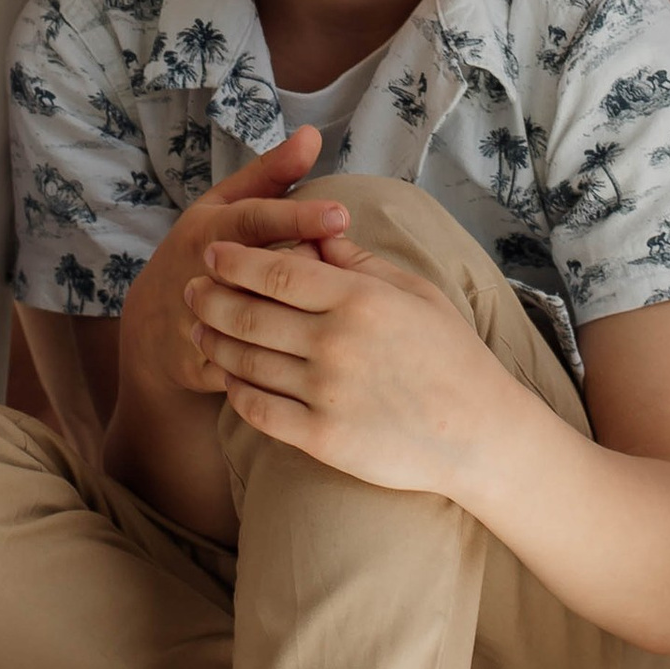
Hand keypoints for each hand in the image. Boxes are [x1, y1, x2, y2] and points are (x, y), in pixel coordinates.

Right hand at [116, 130, 354, 411]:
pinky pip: (251, 367)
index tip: (341, 214)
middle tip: (347, 278)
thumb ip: (271, 174)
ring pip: (257, 325)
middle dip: (309, 275)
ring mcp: (199, 322)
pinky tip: (323, 359)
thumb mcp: (225, 207)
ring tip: (335, 318)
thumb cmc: (201, 253)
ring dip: (299, 321)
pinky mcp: (203, 364)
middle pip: (264, 273)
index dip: (297, 217)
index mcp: (208, 231)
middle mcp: (200, 274)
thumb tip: (314, 135)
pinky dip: (285, 365)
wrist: (151, 331)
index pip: (255, 219)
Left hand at [188, 228, 520, 500]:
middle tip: (191, 290)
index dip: (234, 260)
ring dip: (213, 342)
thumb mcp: (416, 293)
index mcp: (359, 299)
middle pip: (247, 314)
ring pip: (245, 361)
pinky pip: (257, 409)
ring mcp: (326, 393)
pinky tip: (228, 378)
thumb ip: (361, 262)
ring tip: (199, 331)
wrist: (478, 433)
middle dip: (209, 298)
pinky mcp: (321, 438)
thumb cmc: (452, 355)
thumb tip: (318, 229)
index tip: (212, 253)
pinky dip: (234, 389)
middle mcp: (336, 343)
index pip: (276, 270)